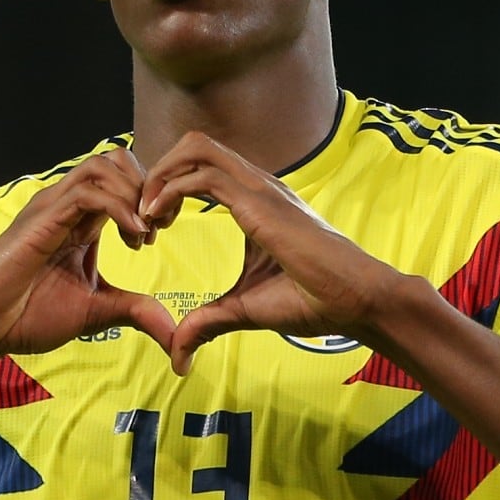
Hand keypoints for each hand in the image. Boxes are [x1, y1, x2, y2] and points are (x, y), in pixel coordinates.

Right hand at [0, 152, 182, 368]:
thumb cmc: (28, 316)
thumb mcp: (97, 312)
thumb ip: (136, 312)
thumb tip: (176, 333)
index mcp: (81, 219)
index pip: (123, 179)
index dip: (152, 197)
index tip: (163, 231)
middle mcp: (66, 204)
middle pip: (116, 159)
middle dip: (149, 187)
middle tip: (160, 226)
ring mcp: (52, 207)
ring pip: (103, 165)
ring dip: (135, 193)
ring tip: (146, 232)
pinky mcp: (41, 219)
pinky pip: (87, 192)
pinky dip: (120, 207)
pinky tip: (133, 237)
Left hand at [139, 132, 404, 373]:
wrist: (356, 300)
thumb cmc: (314, 300)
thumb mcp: (245, 309)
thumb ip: (208, 322)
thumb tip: (179, 354)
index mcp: (256, 200)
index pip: (204, 167)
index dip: (170, 187)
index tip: (154, 226)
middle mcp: (257, 184)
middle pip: (195, 145)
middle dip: (159, 170)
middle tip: (143, 213)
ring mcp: (260, 188)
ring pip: (196, 148)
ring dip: (161, 176)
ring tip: (146, 216)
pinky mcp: (258, 203)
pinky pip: (201, 177)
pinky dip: (170, 192)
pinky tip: (159, 222)